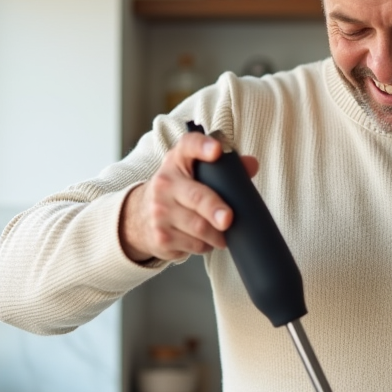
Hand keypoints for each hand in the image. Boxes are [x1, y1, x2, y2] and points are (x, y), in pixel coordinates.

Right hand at [119, 132, 258, 261]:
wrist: (140, 215)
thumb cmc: (177, 190)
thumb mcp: (193, 172)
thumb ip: (224, 168)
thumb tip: (252, 164)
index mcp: (177, 161)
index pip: (189, 146)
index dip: (203, 147)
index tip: (216, 150)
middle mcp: (165, 183)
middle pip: (196, 197)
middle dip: (214, 209)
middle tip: (228, 219)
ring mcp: (160, 212)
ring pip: (198, 228)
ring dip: (217, 234)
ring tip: (223, 233)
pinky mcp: (161, 237)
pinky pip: (194, 245)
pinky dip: (206, 245)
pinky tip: (205, 240)